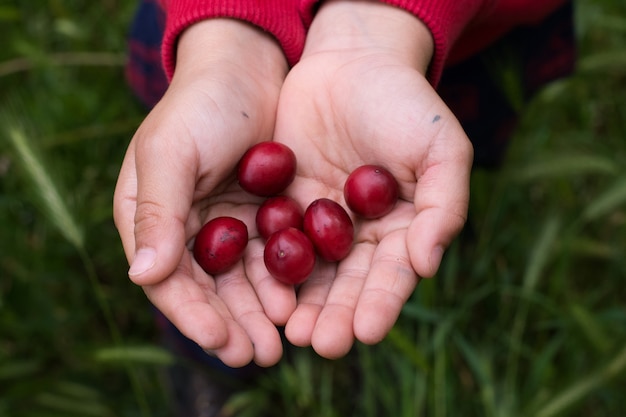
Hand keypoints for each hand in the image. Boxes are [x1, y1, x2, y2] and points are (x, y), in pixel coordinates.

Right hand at [113, 20, 293, 366]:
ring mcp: (224, 225)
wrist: (248, 69)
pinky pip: (268, 258)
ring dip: (257, 312)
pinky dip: (279, 281)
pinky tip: (295, 301)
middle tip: (258, 356)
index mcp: (149, 217)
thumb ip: (158, 212)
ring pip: (239, 281)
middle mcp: (185, 229)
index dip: (192, 314)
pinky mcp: (260, 216)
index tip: (221, 342)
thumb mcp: (171, 152)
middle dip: (230, 325)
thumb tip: (142, 277)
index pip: (167, 279)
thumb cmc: (200, 105)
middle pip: (206, 290)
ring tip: (279, 341)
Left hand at [275, 0, 473, 357]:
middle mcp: (360, 235)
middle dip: (337, 314)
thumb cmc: (405, 102)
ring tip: (292, 332)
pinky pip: (276, 239)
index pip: (393, 275)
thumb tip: (429, 264)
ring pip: (311, 271)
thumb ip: (445, 204)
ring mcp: (320, 222)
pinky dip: (270, 265)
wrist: (351, 61)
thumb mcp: (441, 145)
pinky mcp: (284, 205)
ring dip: (302, 303)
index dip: (382, 303)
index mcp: (402, 228)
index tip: (367, 332)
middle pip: (349, 284)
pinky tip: (261, 291)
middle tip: (321, 344)